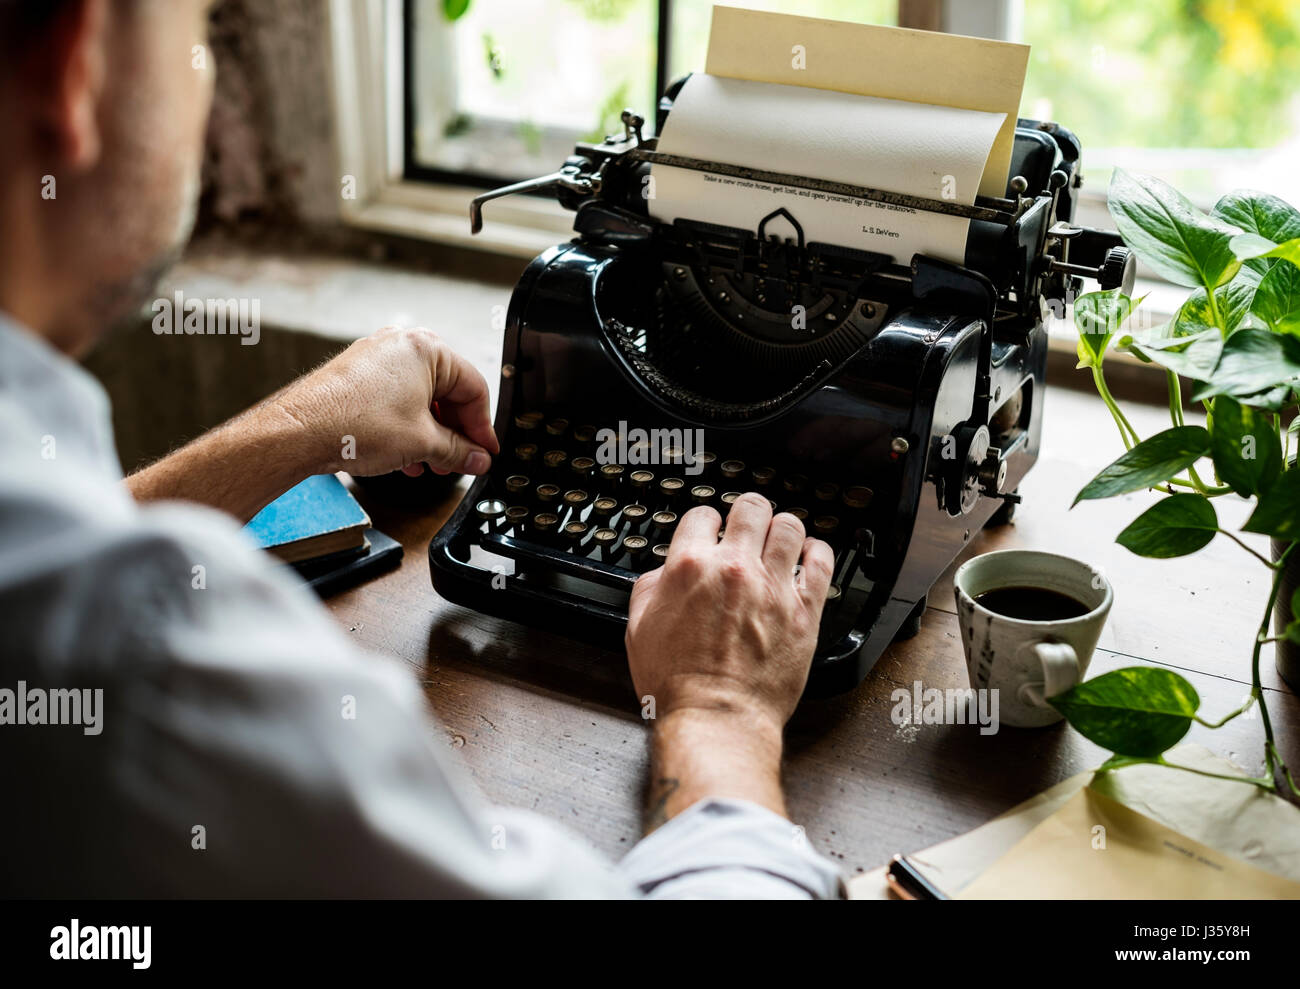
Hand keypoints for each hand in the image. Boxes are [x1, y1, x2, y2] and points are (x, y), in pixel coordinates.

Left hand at [275, 325, 499, 477]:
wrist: (298, 432)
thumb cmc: (352, 424)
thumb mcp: (422, 443)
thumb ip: (458, 452)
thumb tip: (477, 459)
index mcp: (426, 348)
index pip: (473, 389)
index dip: (482, 427)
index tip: (485, 452)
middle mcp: (401, 345)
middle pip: (447, 393)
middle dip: (455, 433)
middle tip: (462, 462)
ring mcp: (377, 359)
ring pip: (421, 399)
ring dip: (431, 436)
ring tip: (432, 465)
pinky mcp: (358, 376)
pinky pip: (397, 400)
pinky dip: (407, 428)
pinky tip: (406, 456)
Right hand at [626, 494, 833, 826]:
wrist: (715, 718)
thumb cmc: (677, 683)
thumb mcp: (639, 628)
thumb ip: (651, 588)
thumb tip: (663, 574)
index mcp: (689, 566)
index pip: (703, 515)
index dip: (706, 523)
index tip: (712, 532)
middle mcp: (734, 568)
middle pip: (751, 509)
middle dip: (747, 514)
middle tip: (748, 526)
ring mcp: (773, 587)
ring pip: (789, 527)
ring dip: (782, 529)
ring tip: (779, 539)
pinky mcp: (805, 610)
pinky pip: (821, 562)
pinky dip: (816, 552)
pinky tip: (810, 556)